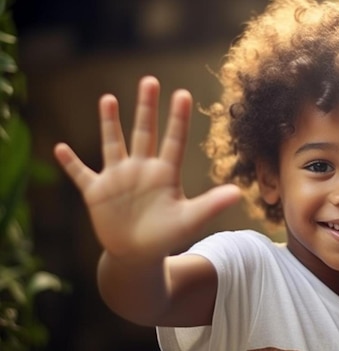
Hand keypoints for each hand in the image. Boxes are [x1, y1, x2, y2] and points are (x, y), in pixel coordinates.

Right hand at [54, 76, 240, 261]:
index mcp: (165, 173)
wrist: (138, 254)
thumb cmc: (166, 236)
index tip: (183, 94)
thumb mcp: (190, 220)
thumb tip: (238, 193)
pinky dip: (70, 163)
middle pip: (144, 132)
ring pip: (113, 144)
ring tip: (108, 99)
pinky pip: (81, 173)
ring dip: (109, 123)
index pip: (174, 140)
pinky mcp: (96, 192)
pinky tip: (60, 148)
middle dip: (147, 108)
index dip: (178, 118)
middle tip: (150, 80)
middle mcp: (141, 169)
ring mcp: (118, 178)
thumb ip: (211, 205)